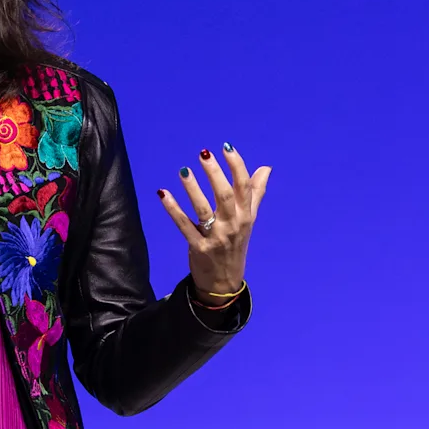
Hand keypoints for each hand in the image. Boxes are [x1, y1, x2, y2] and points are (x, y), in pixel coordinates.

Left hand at [158, 143, 271, 305]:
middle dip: (214, 173)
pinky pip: (184, 225)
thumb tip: (266, 168)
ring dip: (192, 189)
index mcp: (246, 215)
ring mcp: (216, 237)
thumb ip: (255, 193)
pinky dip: (173, 209)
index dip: (236, 166)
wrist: (224, 281)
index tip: (226, 147)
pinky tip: (163, 193)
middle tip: (204, 154)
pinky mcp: (198, 247)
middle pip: (224, 195)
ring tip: (183, 170)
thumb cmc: (236, 244)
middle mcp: (233, 225)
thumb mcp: (249, 220)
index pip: (244, 187)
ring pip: (203, 209)